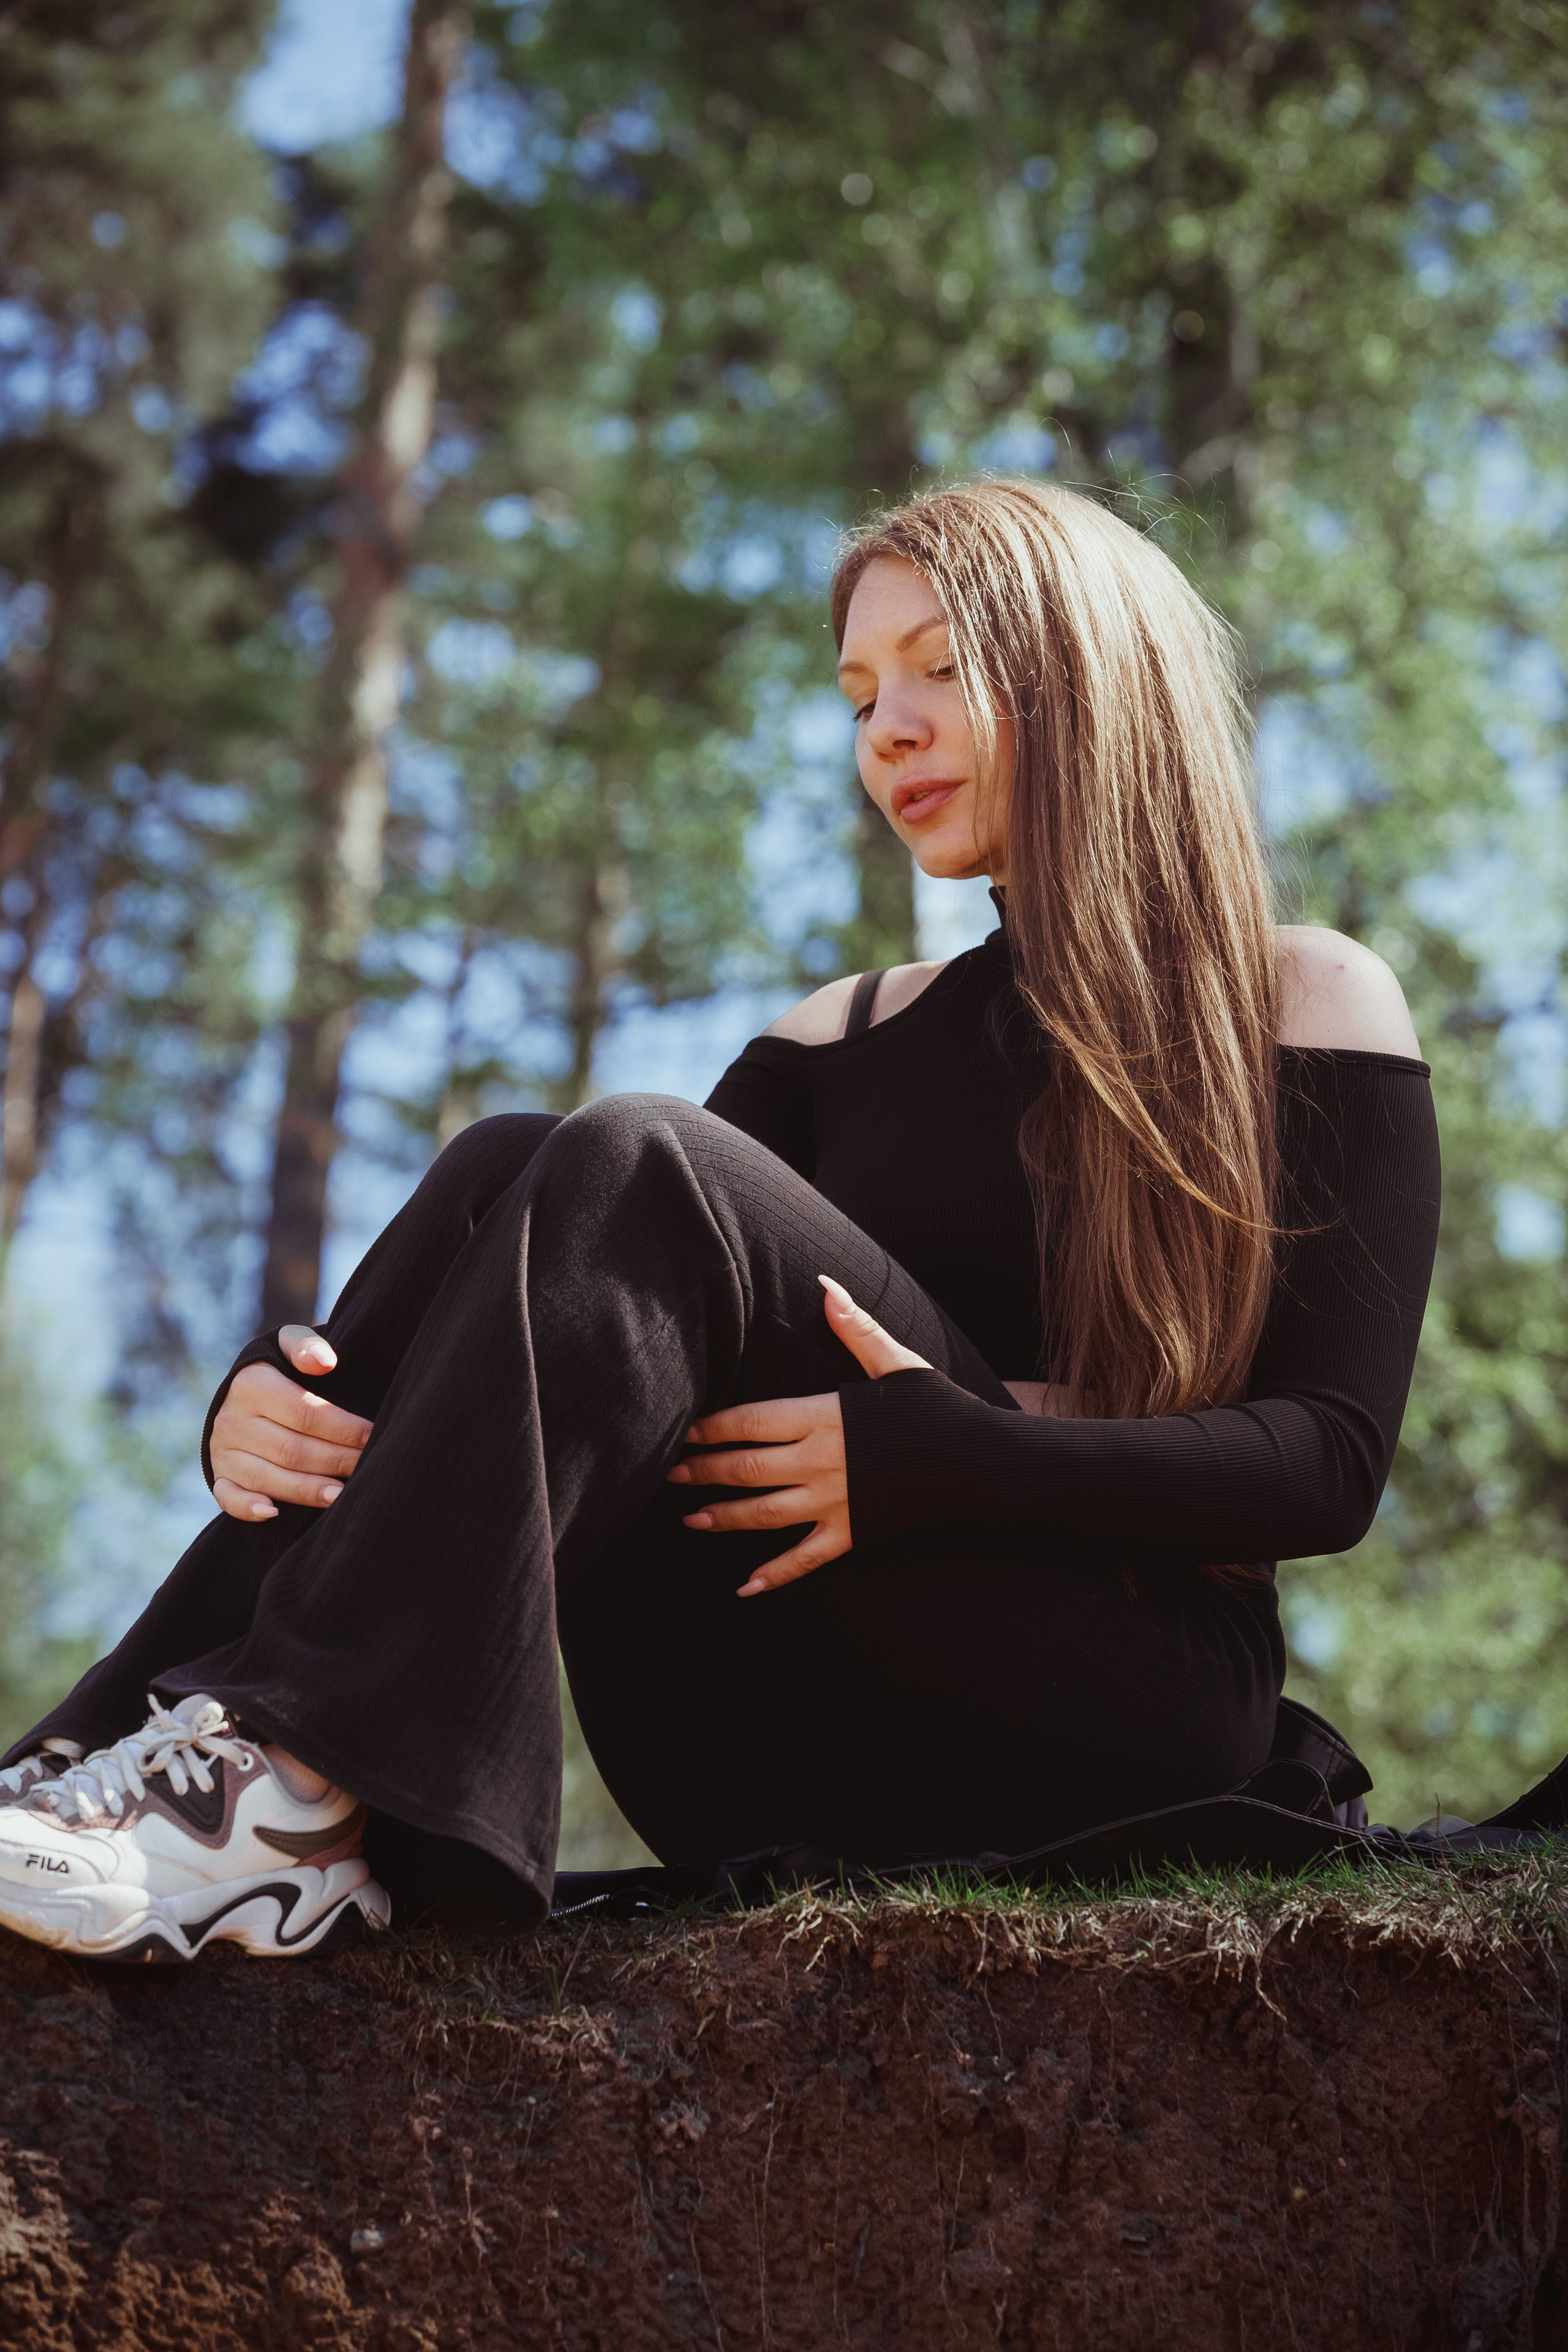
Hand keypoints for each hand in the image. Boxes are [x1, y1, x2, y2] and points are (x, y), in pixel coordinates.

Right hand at [211, 1326, 373, 1522]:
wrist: (244, 1388)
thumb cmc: (283, 1367)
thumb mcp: (290, 1343)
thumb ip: (306, 1346)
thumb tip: (324, 1363)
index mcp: (251, 1385)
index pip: (305, 1413)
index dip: (342, 1428)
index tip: (373, 1436)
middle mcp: (232, 1420)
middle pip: (291, 1450)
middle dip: (334, 1461)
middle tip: (367, 1468)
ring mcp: (222, 1451)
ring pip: (267, 1477)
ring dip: (305, 1490)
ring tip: (340, 1497)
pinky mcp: (219, 1475)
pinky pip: (228, 1497)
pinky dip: (248, 1508)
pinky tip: (274, 1513)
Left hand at [666, 1274, 932, 1595]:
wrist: (982, 1464)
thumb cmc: (939, 1410)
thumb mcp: (897, 1363)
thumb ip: (855, 1328)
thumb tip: (824, 1285)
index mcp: (825, 1416)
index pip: (752, 1420)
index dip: (712, 1426)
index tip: (683, 1428)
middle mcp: (821, 1462)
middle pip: (748, 1467)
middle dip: (705, 1470)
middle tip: (669, 1472)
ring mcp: (835, 1502)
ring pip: (765, 1514)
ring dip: (724, 1518)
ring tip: (691, 1519)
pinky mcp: (852, 1533)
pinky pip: (804, 1559)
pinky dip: (774, 1576)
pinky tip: (745, 1588)